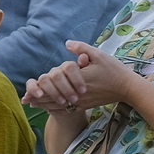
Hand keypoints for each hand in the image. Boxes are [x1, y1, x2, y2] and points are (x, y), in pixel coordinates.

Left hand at [22, 41, 137, 113]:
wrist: (127, 88)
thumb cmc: (114, 70)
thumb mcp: (98, 55)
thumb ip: (81, 48)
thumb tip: (67, 43)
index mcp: (79, 79)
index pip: (55, 86)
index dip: (41, 88)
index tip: (30, 88)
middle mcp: (78, 93)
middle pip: (53, 98)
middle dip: (39, 98)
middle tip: (25, 99)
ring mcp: (82, 101)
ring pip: (59, 106)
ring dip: (45, 105)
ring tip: (33, 104)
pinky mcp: (86, 105)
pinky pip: (68, 110)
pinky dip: (56, 109)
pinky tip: (49, 107)